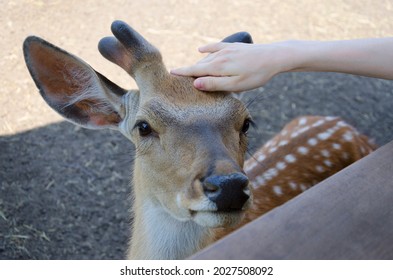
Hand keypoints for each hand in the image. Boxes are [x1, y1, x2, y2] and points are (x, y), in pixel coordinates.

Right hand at [171, 42, 293, 91]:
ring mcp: (226, 50)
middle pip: (199, 65)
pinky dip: (206, 50)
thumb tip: (195, 83)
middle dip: (188, 70)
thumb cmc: (256, 74)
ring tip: (188, 71)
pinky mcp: (234, 47)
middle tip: (177, 78)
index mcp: (218, 67)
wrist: (274, 57)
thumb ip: (215, 84)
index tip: (170, 73)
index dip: (182, 72)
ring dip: (197, 64)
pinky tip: (201, 50)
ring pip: (207, 58)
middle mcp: (219, 56)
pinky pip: (215, 47)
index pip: (195, 70)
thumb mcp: (236, 85)